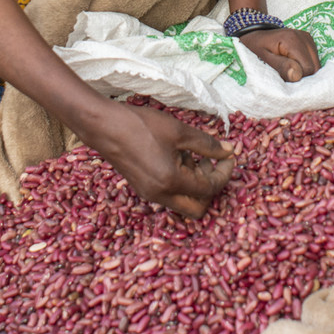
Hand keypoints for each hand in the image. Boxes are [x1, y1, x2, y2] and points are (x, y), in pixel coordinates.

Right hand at [83, 102, 236, 217]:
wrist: (103, 125)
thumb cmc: (141, 125)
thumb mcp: (179, 131)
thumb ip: (207, 144)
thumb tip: (230, 150)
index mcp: (171, 183)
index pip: (209, 189)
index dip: (224, 173)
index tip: (229, 156)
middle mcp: (161, 196)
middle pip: (198, 208)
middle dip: (211, 187)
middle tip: (213, 162)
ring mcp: (150, 194)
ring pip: (184, 201)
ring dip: (195, 183)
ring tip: (192, 153)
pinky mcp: (143, 188)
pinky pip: (171, 193)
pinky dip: (181, 180)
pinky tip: (177, 156)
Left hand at [239, 25, 320, 81]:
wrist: (254, 35)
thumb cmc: (256, 48)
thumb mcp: (263, 59)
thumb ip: (281, 67)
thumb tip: (297, 76)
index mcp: (293, 40)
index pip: (308, 68)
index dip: (297, 78)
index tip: (283, 78)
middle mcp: (304, 37)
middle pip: (315, 67)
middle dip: (302, 76)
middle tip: (285, 76)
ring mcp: (308, 39)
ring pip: (316, 66)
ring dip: (304, 72)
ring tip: (287, 70)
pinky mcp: (309, 42)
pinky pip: (313, 61)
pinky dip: (305, 67)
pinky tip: (293, 65)